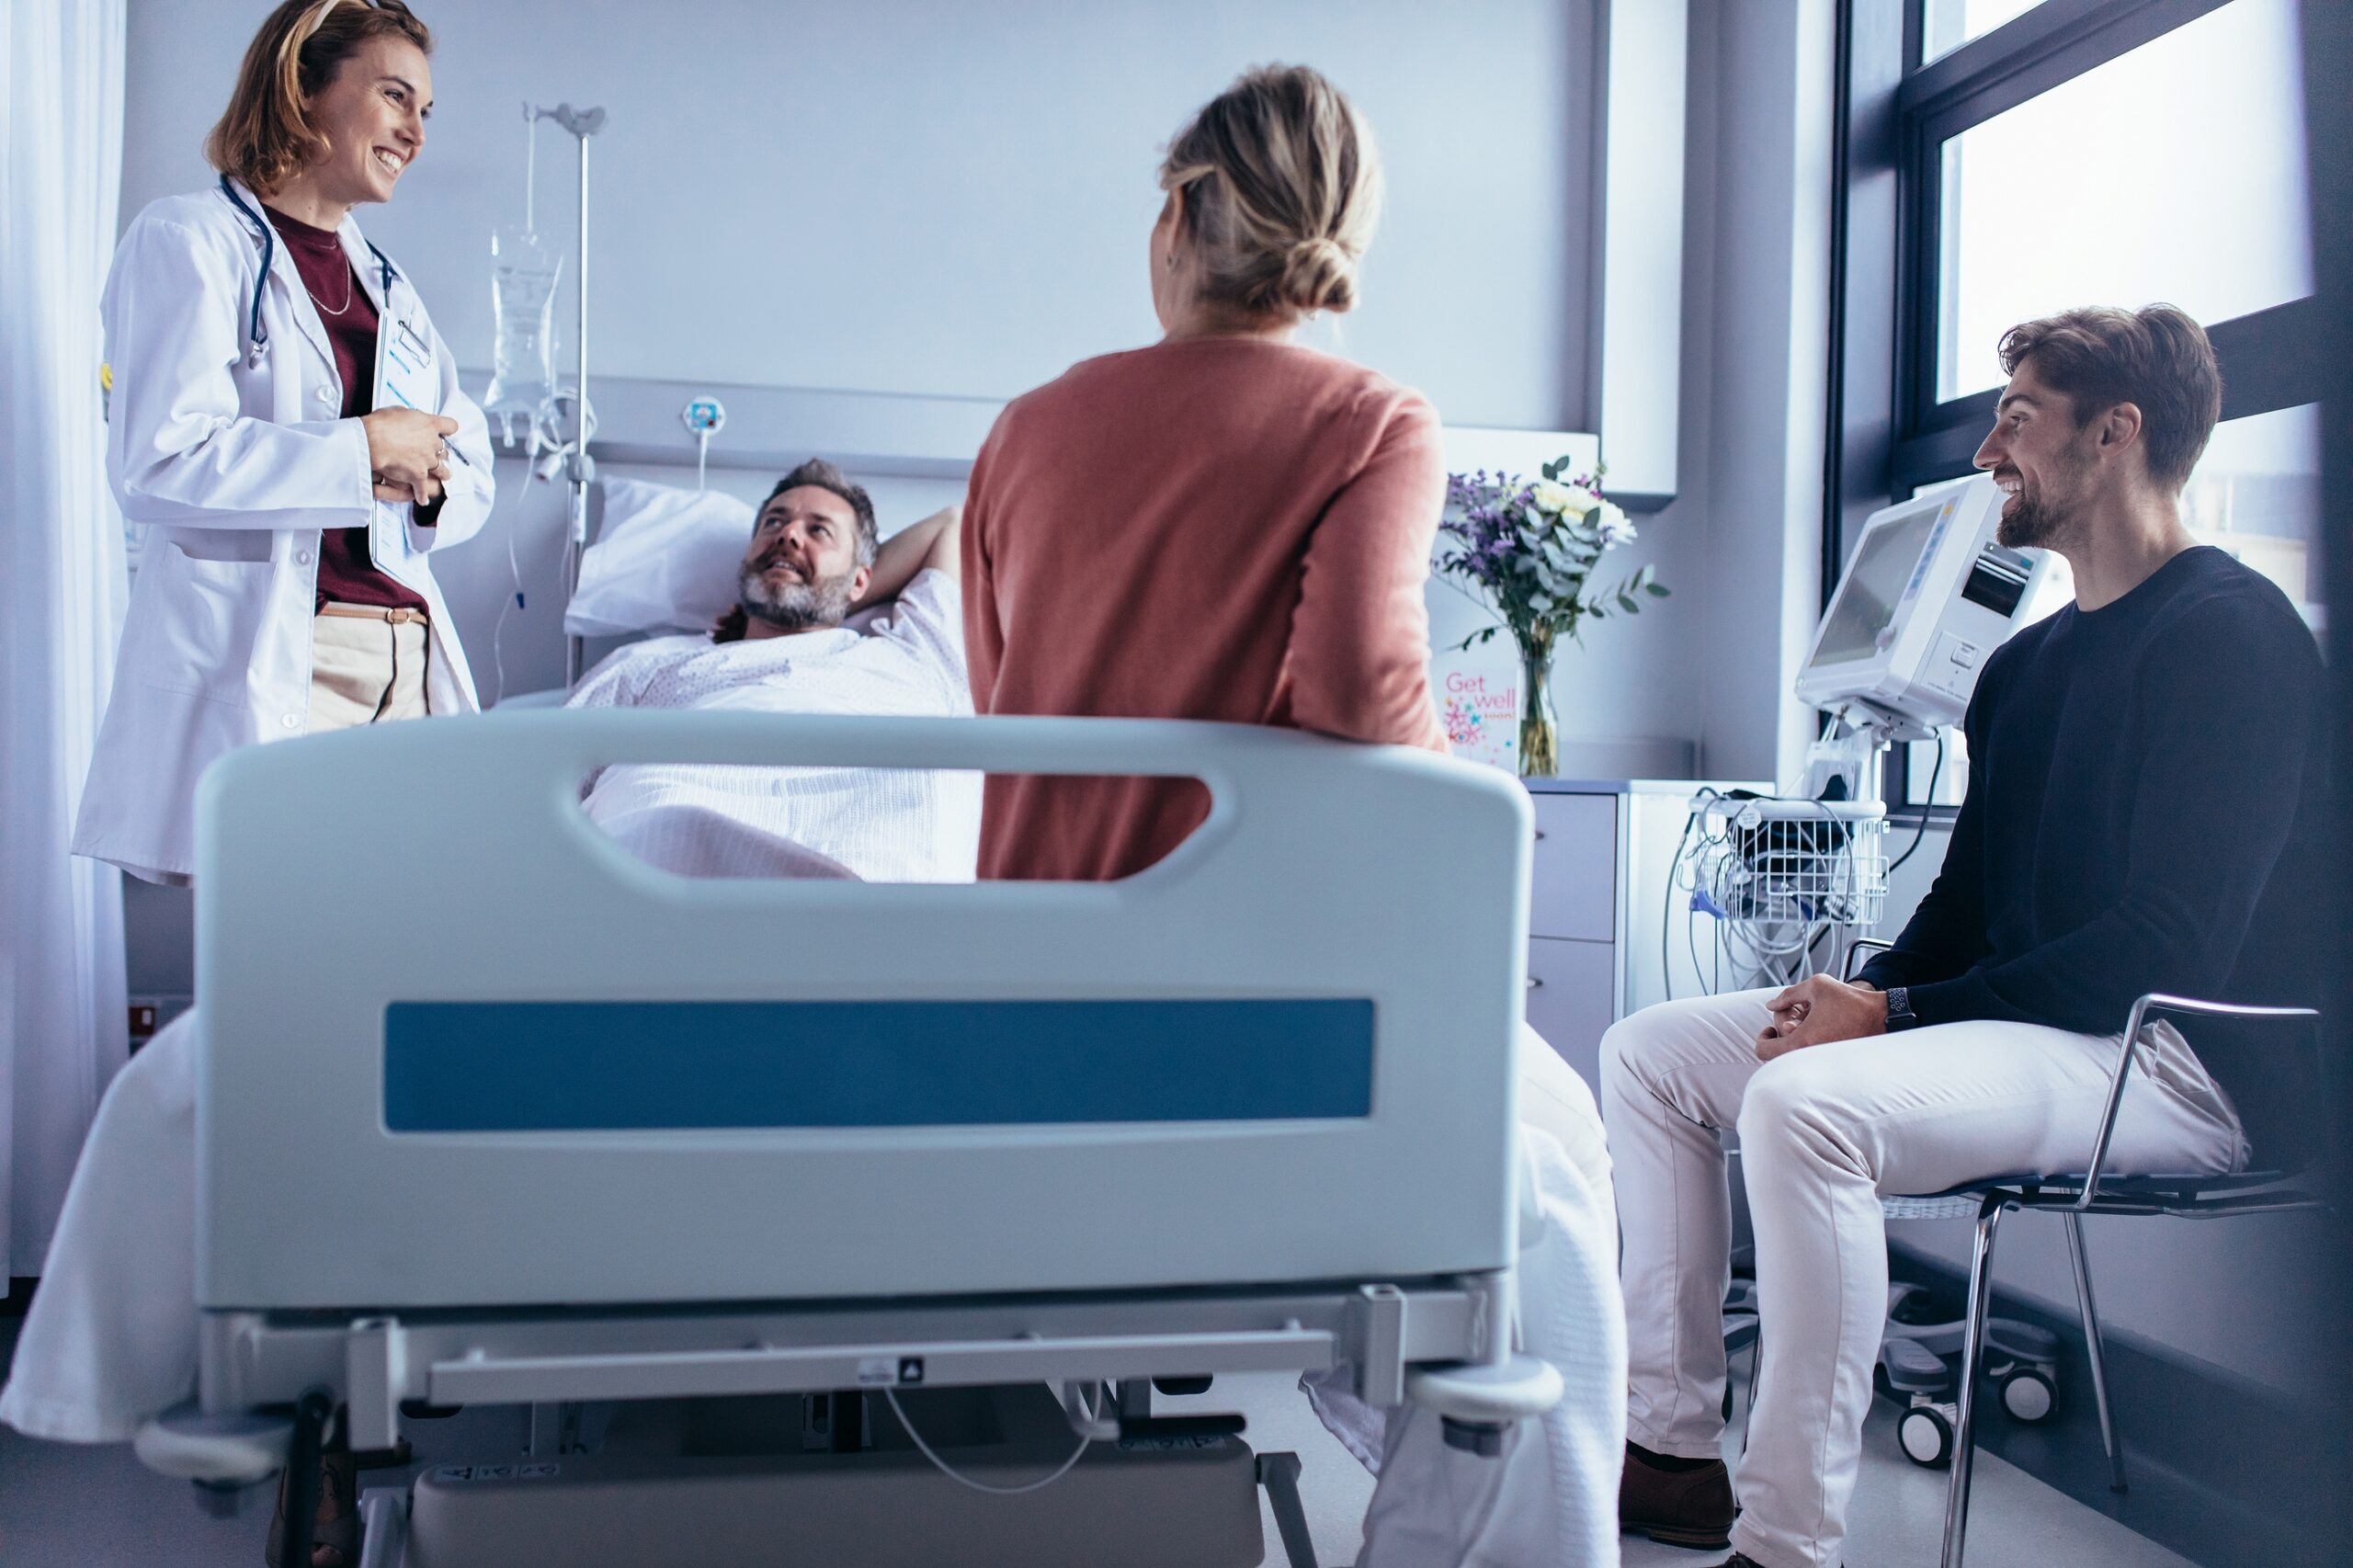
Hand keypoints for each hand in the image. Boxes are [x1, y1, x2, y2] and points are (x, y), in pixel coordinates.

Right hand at [362, 409, 458, 503]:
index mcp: (430, 425)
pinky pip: (424, 489)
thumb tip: (410, 421)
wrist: (372, 441)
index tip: (446, 431)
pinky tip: (423, 499)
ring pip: (442, 469)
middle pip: (444, 449)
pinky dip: (422, 495)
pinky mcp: (418, 475)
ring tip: (442, 475)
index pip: (451, 426)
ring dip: (441, 472)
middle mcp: (433, 443)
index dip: (448, 429)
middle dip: (439, 452)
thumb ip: (411, 418)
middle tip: (434, 454)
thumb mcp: (400, 412)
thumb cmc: (381, 424)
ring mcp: (427, 461)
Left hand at [1755, 975, 1886, 1060]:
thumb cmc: (1852, 1001)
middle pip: (1777, 1056)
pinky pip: (1811, 1059)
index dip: (1763, 1037)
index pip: (1763, 1051)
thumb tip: (1770, 1004)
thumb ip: (1788, 995)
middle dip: (1779, 1037)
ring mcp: (1822, 1063)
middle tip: (1790, 1023)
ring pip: (1794, 1058)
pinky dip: (1809, 1046)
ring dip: (1794, 1041)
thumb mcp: (1817, 986)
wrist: (1884, 1017)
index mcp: (1800, 1042)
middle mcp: (1810, 1058)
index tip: (1771, 1028)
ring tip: (1807, 1024)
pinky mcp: (1834, 1064)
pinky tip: (1821, 1031)